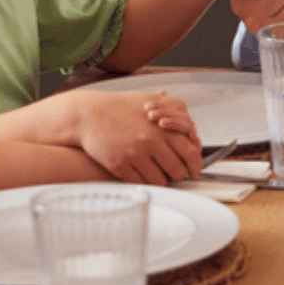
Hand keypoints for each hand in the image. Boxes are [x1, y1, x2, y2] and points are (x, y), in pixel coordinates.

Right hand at [70, 90, 200, 183]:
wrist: (88, 114)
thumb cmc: (118, 107)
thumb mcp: (149, 101)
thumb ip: (173, 110)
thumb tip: (189, 125)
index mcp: (161, 128)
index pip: (190, 152)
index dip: (195, 164)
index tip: (194, 169)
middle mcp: (150, 142)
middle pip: (176, 170)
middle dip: (179, 175)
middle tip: (176, 174)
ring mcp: (134, 155)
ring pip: (159, 180)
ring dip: (161, 180)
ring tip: (159, 175)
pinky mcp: (119, 165)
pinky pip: (140, 183)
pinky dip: (145, 182)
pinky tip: (143, 177)